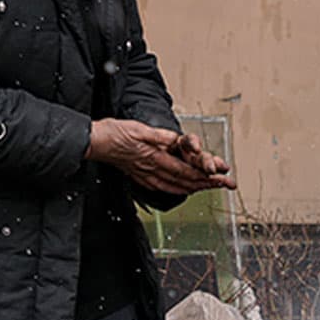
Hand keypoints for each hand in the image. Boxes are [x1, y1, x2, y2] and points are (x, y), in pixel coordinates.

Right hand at [87, 119, 236, 196]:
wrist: (94, 142)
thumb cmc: (114, 133)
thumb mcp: (140, 129)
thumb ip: (162, 137)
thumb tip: (180, 141)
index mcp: (155, 158)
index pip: (188, 171)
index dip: (207, 176)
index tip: (222, 177)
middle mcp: (152, 170)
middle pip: (186, 181)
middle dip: (208, 184)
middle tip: (225, 185)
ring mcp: (146, 175)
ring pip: (177, 186)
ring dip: (196, 188)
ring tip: (211, 188)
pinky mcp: (140, 176)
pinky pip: (164, 187)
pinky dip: (178, 190)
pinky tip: (183, 190)